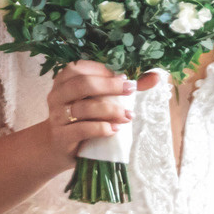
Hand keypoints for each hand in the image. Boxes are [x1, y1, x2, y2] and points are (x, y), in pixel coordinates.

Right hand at [39, 61, 158, 169]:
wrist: (57, 146)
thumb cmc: (82, 118)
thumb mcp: (98, 99)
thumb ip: (124, 87)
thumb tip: (156, 76)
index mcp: (64, 80)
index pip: (82, 68)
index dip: (105, 71)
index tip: (126, 78)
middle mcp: (57, 95)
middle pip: (83, 84)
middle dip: (110, 86)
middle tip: (132, 90)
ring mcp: (57, 116)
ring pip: (83, 108)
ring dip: (110, 110)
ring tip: (128, 115)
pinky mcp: (62, 136)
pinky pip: (82, 129)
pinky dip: (101, 128)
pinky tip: (115, 129)